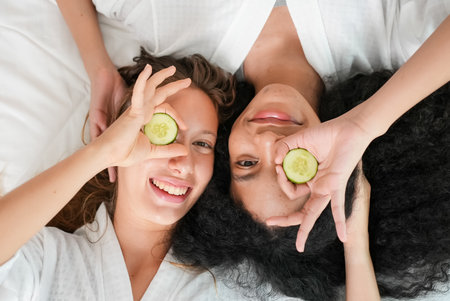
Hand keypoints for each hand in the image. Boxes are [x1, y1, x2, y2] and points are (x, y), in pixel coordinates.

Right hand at [92, 64, 190, 167]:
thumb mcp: (152, 151)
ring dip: (161, 76)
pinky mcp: (132, 111)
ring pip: (150, 87)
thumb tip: (184, 150)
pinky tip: (147, 70)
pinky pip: (139, 93)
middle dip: (173, 86)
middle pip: (159, 93)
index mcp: (144, 118)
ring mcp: (136, 109)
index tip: (185, 127)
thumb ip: (168, 150)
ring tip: (172, 69)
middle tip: (187, 81)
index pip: (164, 109)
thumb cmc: (124, 153)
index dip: (177, 115)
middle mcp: (141, 110)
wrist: (109, 155)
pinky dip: (142, 81)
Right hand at [266, 113, 373, 251]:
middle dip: (284, 219)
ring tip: (299, 246)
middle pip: (300, 209)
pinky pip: (338, 206)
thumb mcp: (297, 140)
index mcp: (308, 177)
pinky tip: (344, 238)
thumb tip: (274, 162)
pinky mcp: (337, 185)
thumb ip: (282, 148)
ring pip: (313, 212)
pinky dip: (341, 221)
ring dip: (305, 229)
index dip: (280, 181)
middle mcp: (317, 185)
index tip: (278, 165)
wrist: (348, 128)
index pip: (289, 189)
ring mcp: (327, 187)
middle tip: (270, 221)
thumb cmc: (325, 133)